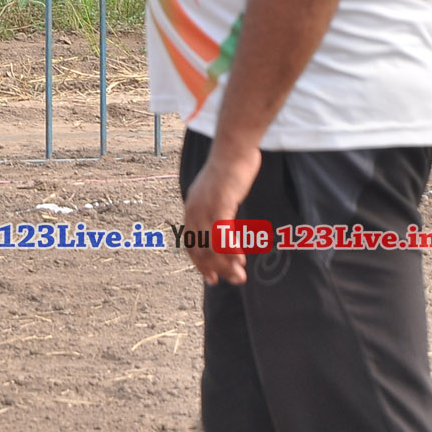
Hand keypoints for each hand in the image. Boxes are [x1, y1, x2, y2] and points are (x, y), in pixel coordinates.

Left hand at [182, 141, 260, 285]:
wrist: (233, 149)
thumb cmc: (229, 170)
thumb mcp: (216, 193)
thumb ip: (216, 210)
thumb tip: (221, 227)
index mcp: (191, 209)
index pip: (191, 243)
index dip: (200, 263)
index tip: (211, 278)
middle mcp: (194, 210)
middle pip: (201, 248)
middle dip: (216, 268)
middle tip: (232, 282)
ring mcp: (206, 207)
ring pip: (212, 244)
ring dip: (226, 263)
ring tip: (239, 277)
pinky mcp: (221, 203)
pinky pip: (223, 231)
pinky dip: (230, 247)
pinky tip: (240, 258)